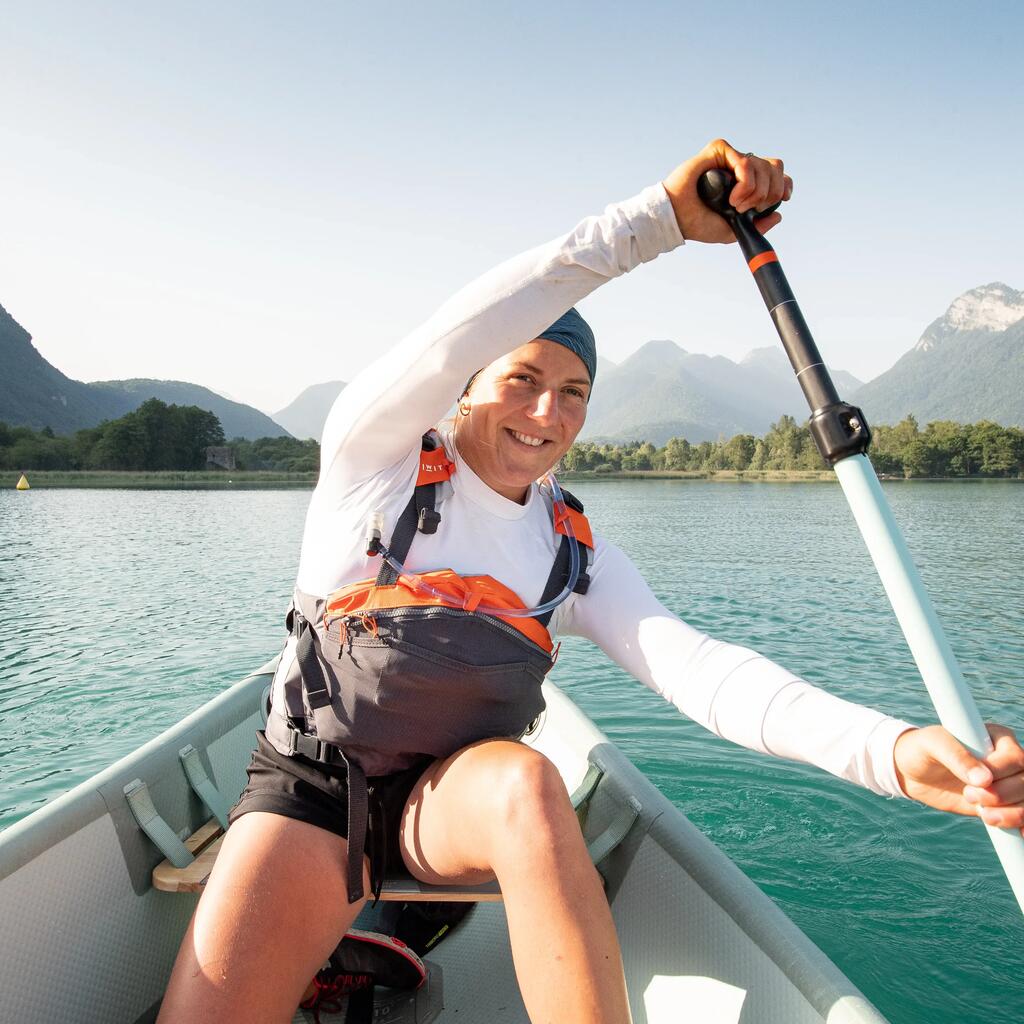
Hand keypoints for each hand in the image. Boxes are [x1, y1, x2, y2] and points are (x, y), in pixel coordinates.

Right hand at [662, 138, 792, 243]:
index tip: (783, 199)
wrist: (677, 219)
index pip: (776, 173)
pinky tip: (732, 198)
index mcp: (746, 181)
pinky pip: (745, 162)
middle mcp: (740, 167)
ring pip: (762, 165)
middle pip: (775, 167)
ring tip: (736, 205)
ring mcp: (729, 157)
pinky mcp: (719, 151)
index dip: (784, 184)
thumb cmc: (700, 223)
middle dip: (771, 192)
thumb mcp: (734, 230)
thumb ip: (758, 225)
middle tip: (751, 208)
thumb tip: (779, 214)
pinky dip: (745, 183)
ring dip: (755, 191)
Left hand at [893, 724, 1023, 831]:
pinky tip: (1019, 834)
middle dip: (1002, 795)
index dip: (999, 773)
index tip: (977, 782)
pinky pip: (1021, 815)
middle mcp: (1007, 761)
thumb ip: (957, 757)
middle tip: (969, 795)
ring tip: (985, 816)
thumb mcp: (934, 745)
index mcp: (997, 738)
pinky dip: (1021, 825)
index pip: (1015, 757)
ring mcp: (1006, 784)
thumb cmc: (922, 749)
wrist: (912, 772)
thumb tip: (984, 780)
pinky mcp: (1001, 805)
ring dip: (1013, 814)